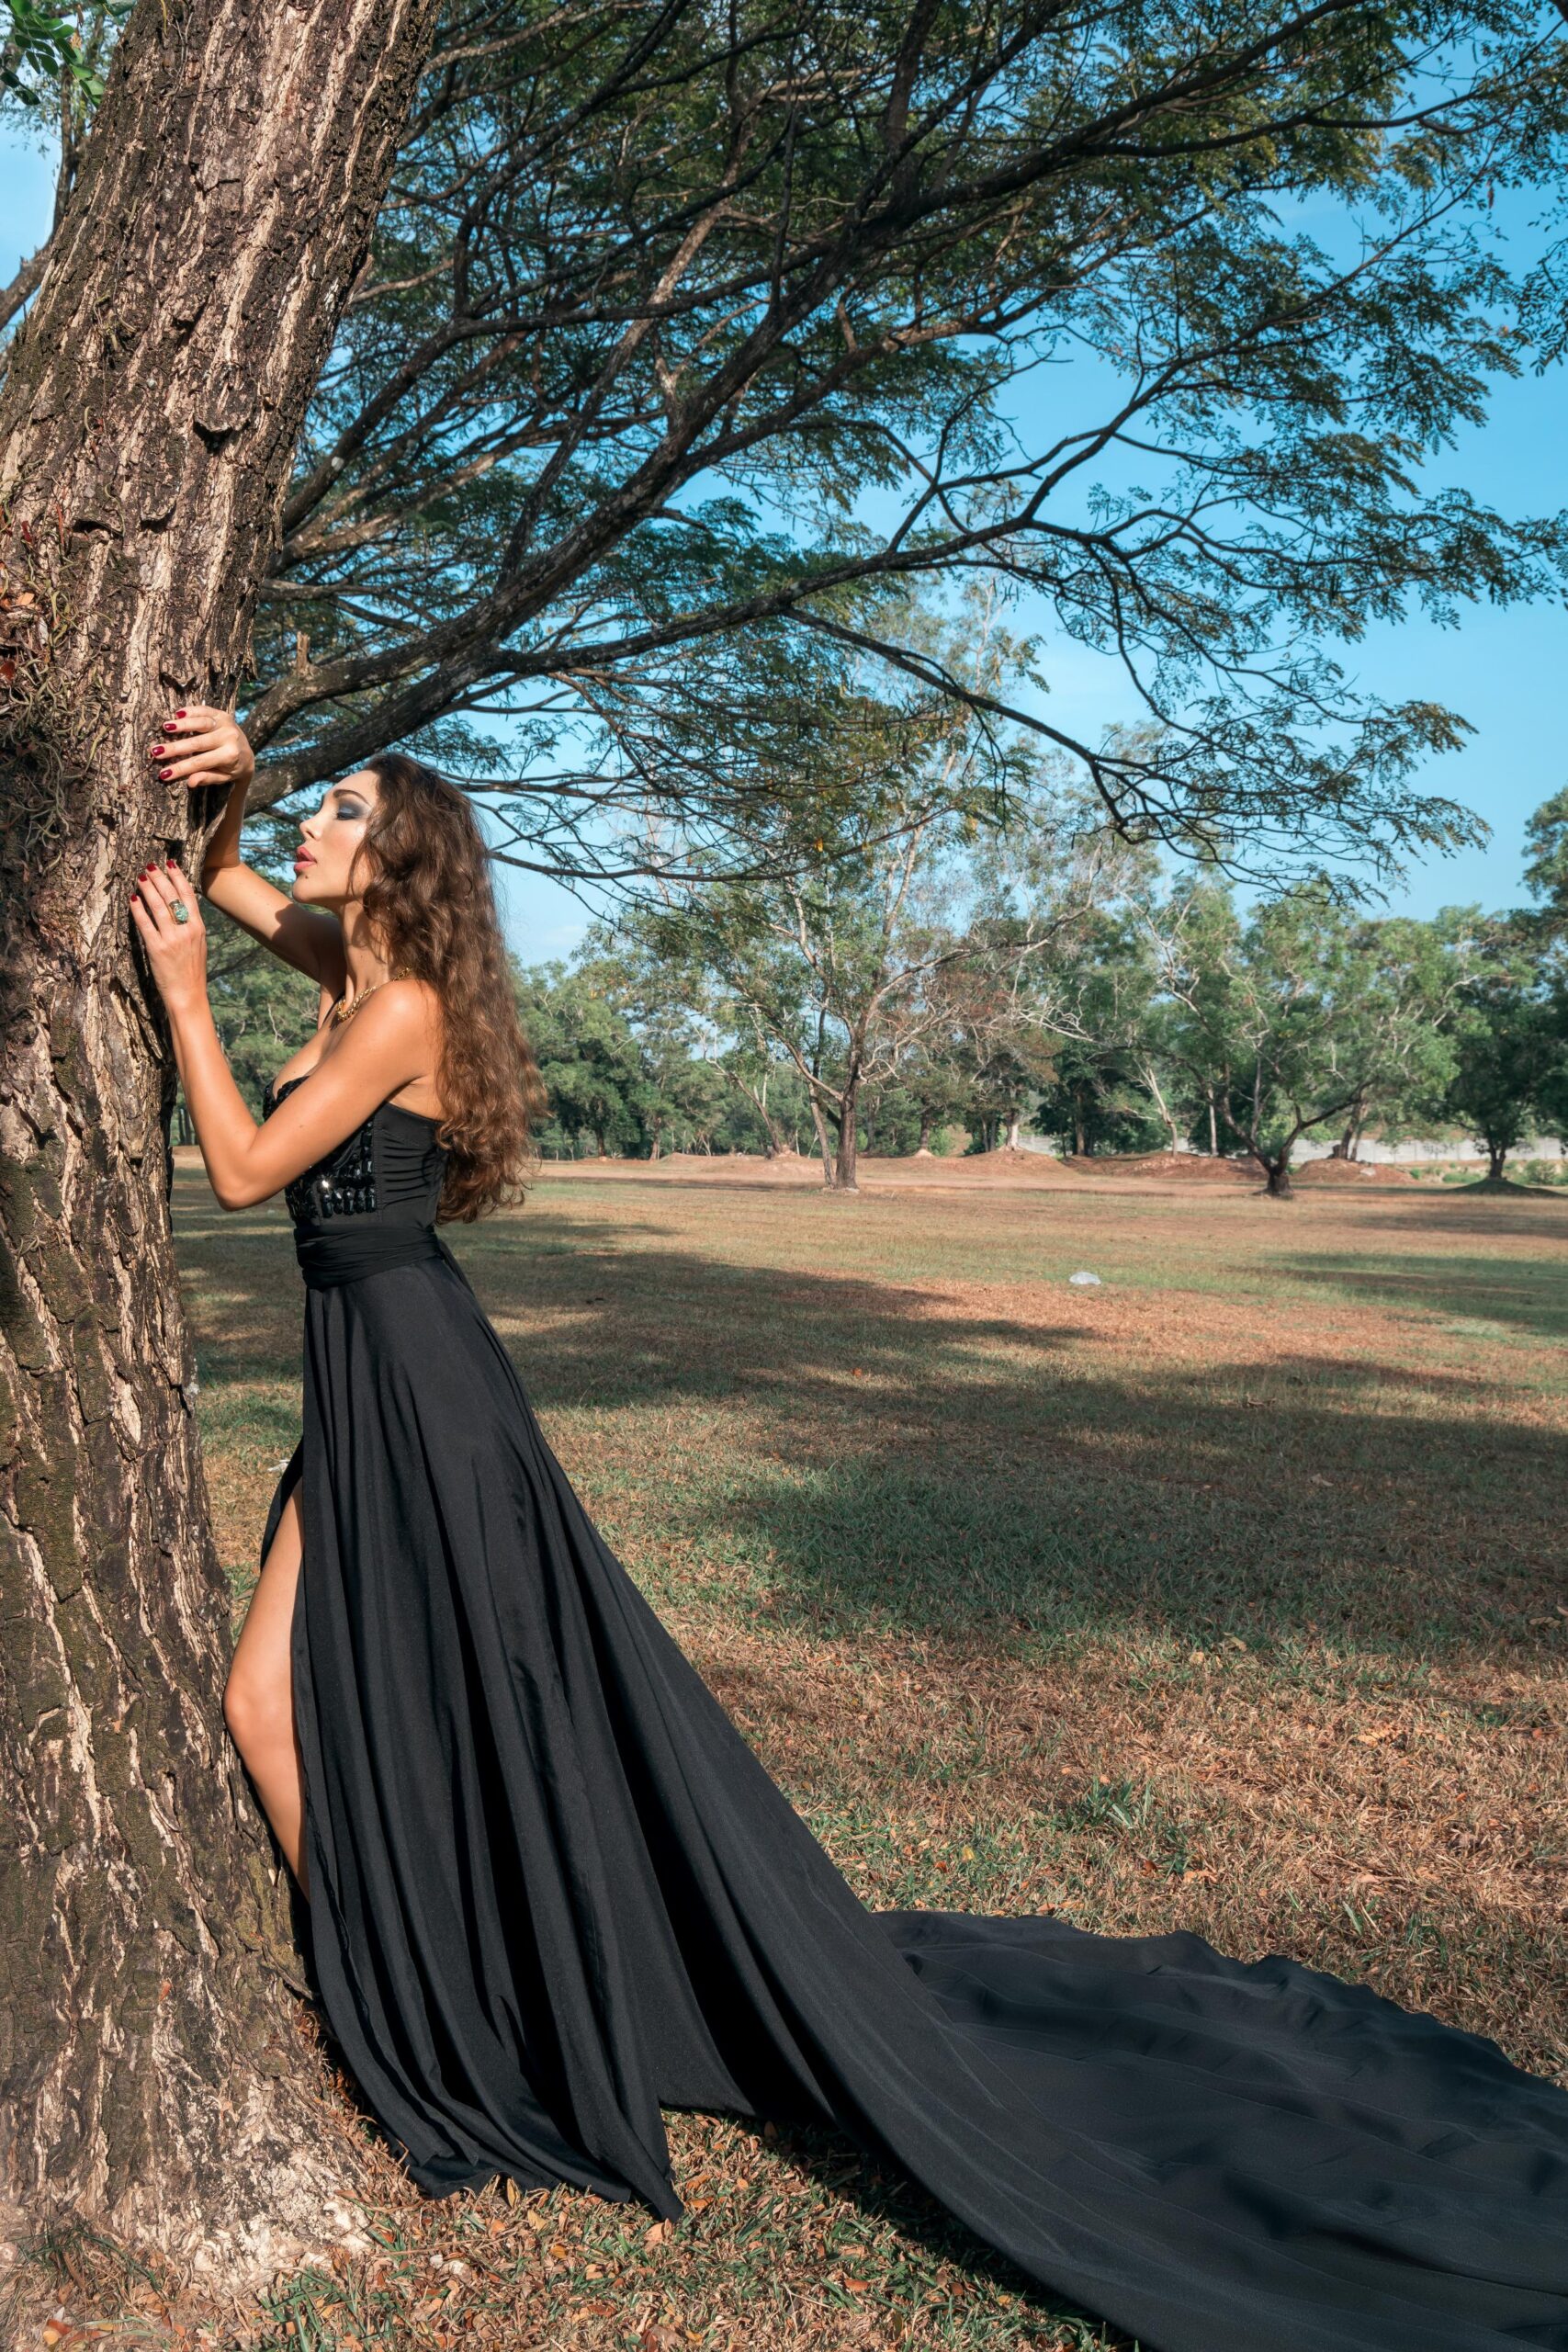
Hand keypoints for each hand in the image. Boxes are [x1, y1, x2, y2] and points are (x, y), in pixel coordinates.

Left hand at [130, 859, 208, 1014]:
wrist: (189, 995)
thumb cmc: (192, 971)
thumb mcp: (198, 944)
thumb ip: (190, 925)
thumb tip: (178, 906)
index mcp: (198, 927)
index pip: (188, 895)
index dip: (178, 877)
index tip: (169, 864)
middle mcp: (186, 930)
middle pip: (172, 896)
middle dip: (159, 878)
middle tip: (149, 867)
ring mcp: (171, 939)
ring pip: (158, 906)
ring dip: (147, 889)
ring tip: (140, 877)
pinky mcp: (157, 948)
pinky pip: (145, 923)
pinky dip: (138, 910)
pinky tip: (132, 899)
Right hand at [146, 703, 254, 792]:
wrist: (248, 754)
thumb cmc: (231, 768)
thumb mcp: (222, 777)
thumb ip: (207, 778)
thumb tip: (190, 782)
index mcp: (230, 756)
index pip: (200, 763)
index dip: (180, 768)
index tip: (163, 774)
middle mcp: (229, 738)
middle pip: (197, 743)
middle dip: (175, 748)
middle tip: (155, 751)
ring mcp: (227, 724)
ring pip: (201, 723)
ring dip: (182, 725)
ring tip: (164, 727)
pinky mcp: (223, 714)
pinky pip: (204, 710)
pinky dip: (191, 711)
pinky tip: (177, 714)